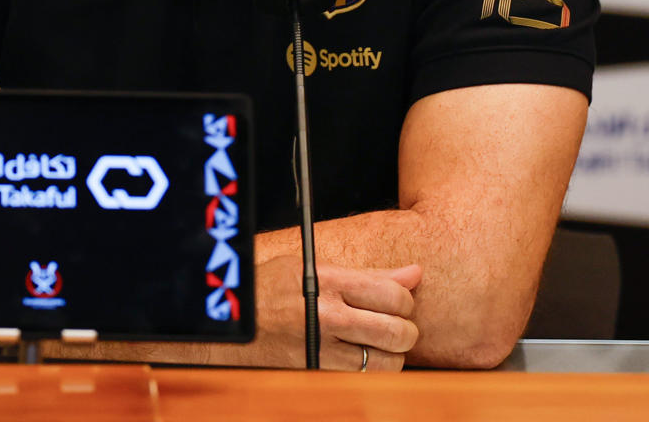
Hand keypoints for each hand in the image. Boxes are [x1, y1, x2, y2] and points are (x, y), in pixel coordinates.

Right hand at [209, 255, 420, 370]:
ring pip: (388, 362)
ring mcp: (322, 348)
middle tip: (394, 326)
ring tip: (378, 345)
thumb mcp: (316, 270)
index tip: (397, 303)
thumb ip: (369, 274)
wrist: (233, 320)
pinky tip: (361, 358)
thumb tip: (415, 273)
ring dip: (392, 355)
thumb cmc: (273, 289)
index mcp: (329, 282)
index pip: (393, 295)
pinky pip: (365, 378)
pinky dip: (372, 371)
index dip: (405, 301)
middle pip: (398, 331)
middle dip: (406, 330)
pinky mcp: (318, 372)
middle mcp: (328, 316)